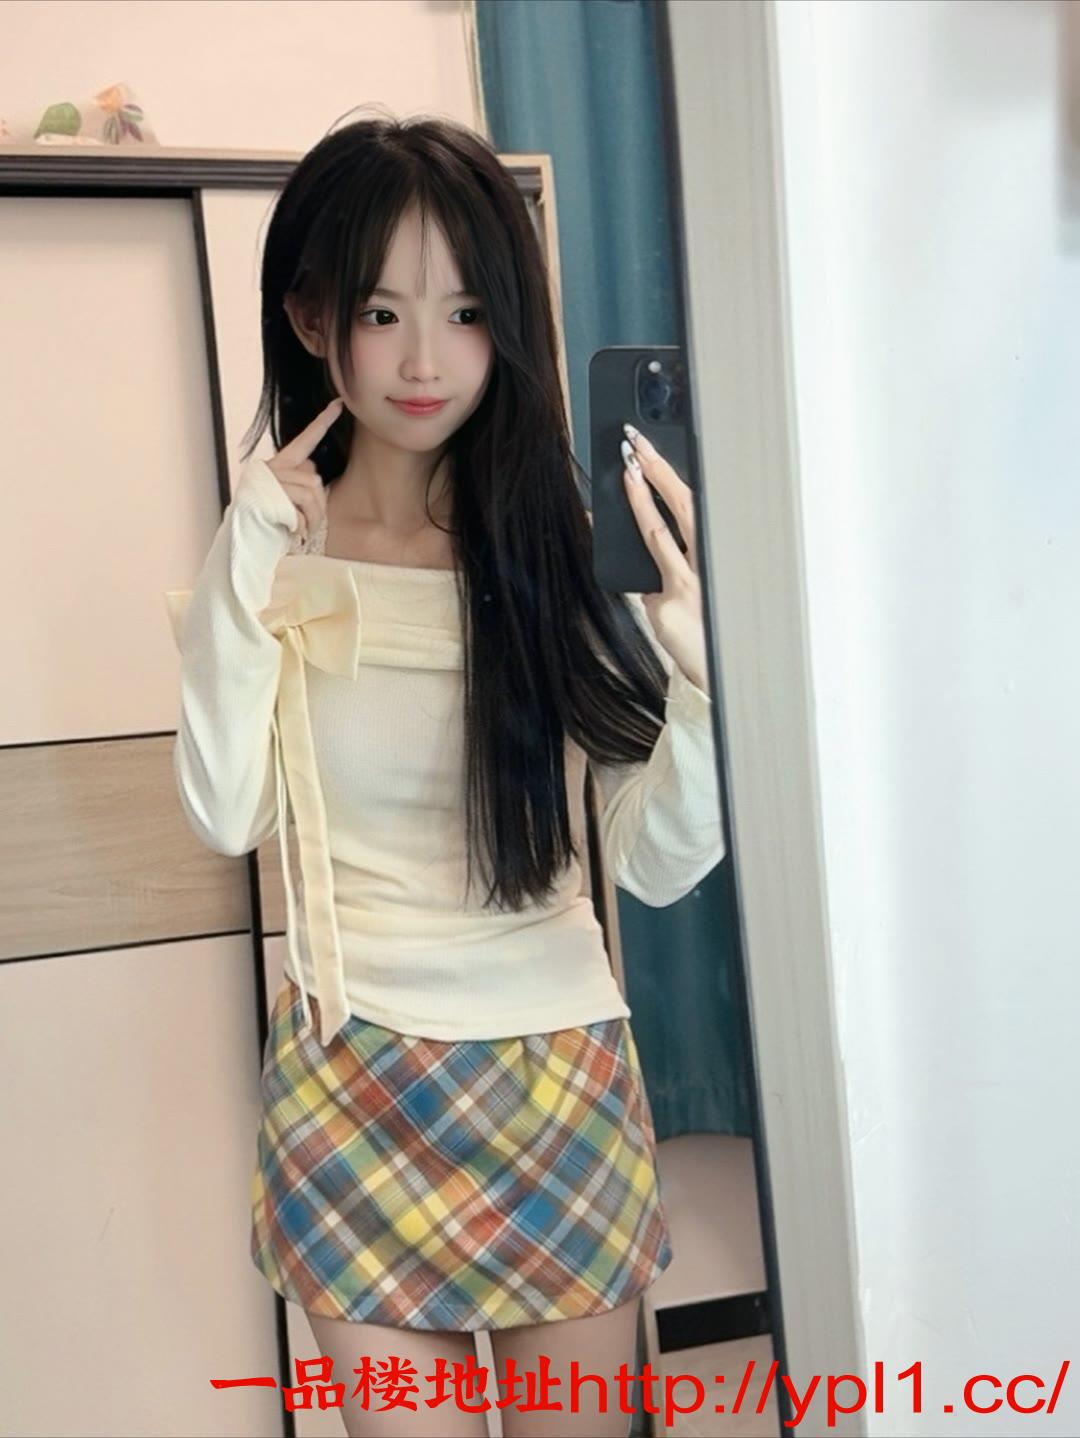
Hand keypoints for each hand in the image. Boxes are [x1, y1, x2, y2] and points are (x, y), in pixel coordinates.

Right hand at [265, 395, 343, 543]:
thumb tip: (311, 469)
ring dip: (312, 519)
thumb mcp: (291, 499)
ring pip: (309, 494)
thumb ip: (301, 480)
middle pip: (314, 479)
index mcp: (279, 465)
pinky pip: (296, 510)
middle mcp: (269, 468)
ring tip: (304, 531)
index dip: (322, 422)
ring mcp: (263, 482)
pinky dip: (299, 526)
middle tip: (312, 525)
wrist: (246, 543)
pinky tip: (293, 533)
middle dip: (319, 506)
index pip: (304, 440)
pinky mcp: (261, 499)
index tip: (339, 403)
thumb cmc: (273, 523)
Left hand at [621, 425, 708, 694]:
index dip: (671, 472)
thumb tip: (646, 540)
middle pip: (684, 504)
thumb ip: (673, 566)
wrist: (720, 671)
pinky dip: (636, 539)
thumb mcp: (696, 587)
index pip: (695, 503)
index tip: (651, 447)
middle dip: (658, 469)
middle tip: (636, 442)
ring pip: (661, 529)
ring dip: (642, 497)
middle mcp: (710, 562)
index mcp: (718, 553)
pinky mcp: (671, 601)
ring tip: (628, 471)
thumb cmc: (709, 627)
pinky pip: (648, 565)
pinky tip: (624, 513)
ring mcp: (690, 582)